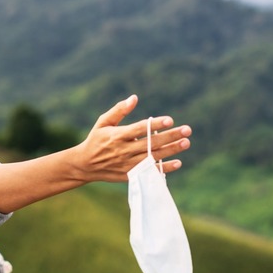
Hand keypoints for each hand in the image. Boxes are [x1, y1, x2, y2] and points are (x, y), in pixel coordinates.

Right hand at [72, 95, 191, 182]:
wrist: (85, 165)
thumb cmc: (96, 140)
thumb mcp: (103, 122)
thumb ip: (119, 110)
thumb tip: (134, 97)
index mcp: (117, 136)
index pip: (140, 129)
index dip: (155, 124)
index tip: (170, 119)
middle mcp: (124, 150)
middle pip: (151, 143)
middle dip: (170, 136)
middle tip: (187, 130)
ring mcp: (127, 164)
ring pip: (153, 157)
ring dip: (171, 150)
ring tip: (186, 143)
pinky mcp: (130, 174)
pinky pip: (150, 171)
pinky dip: (164, 168)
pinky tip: (178, 163)